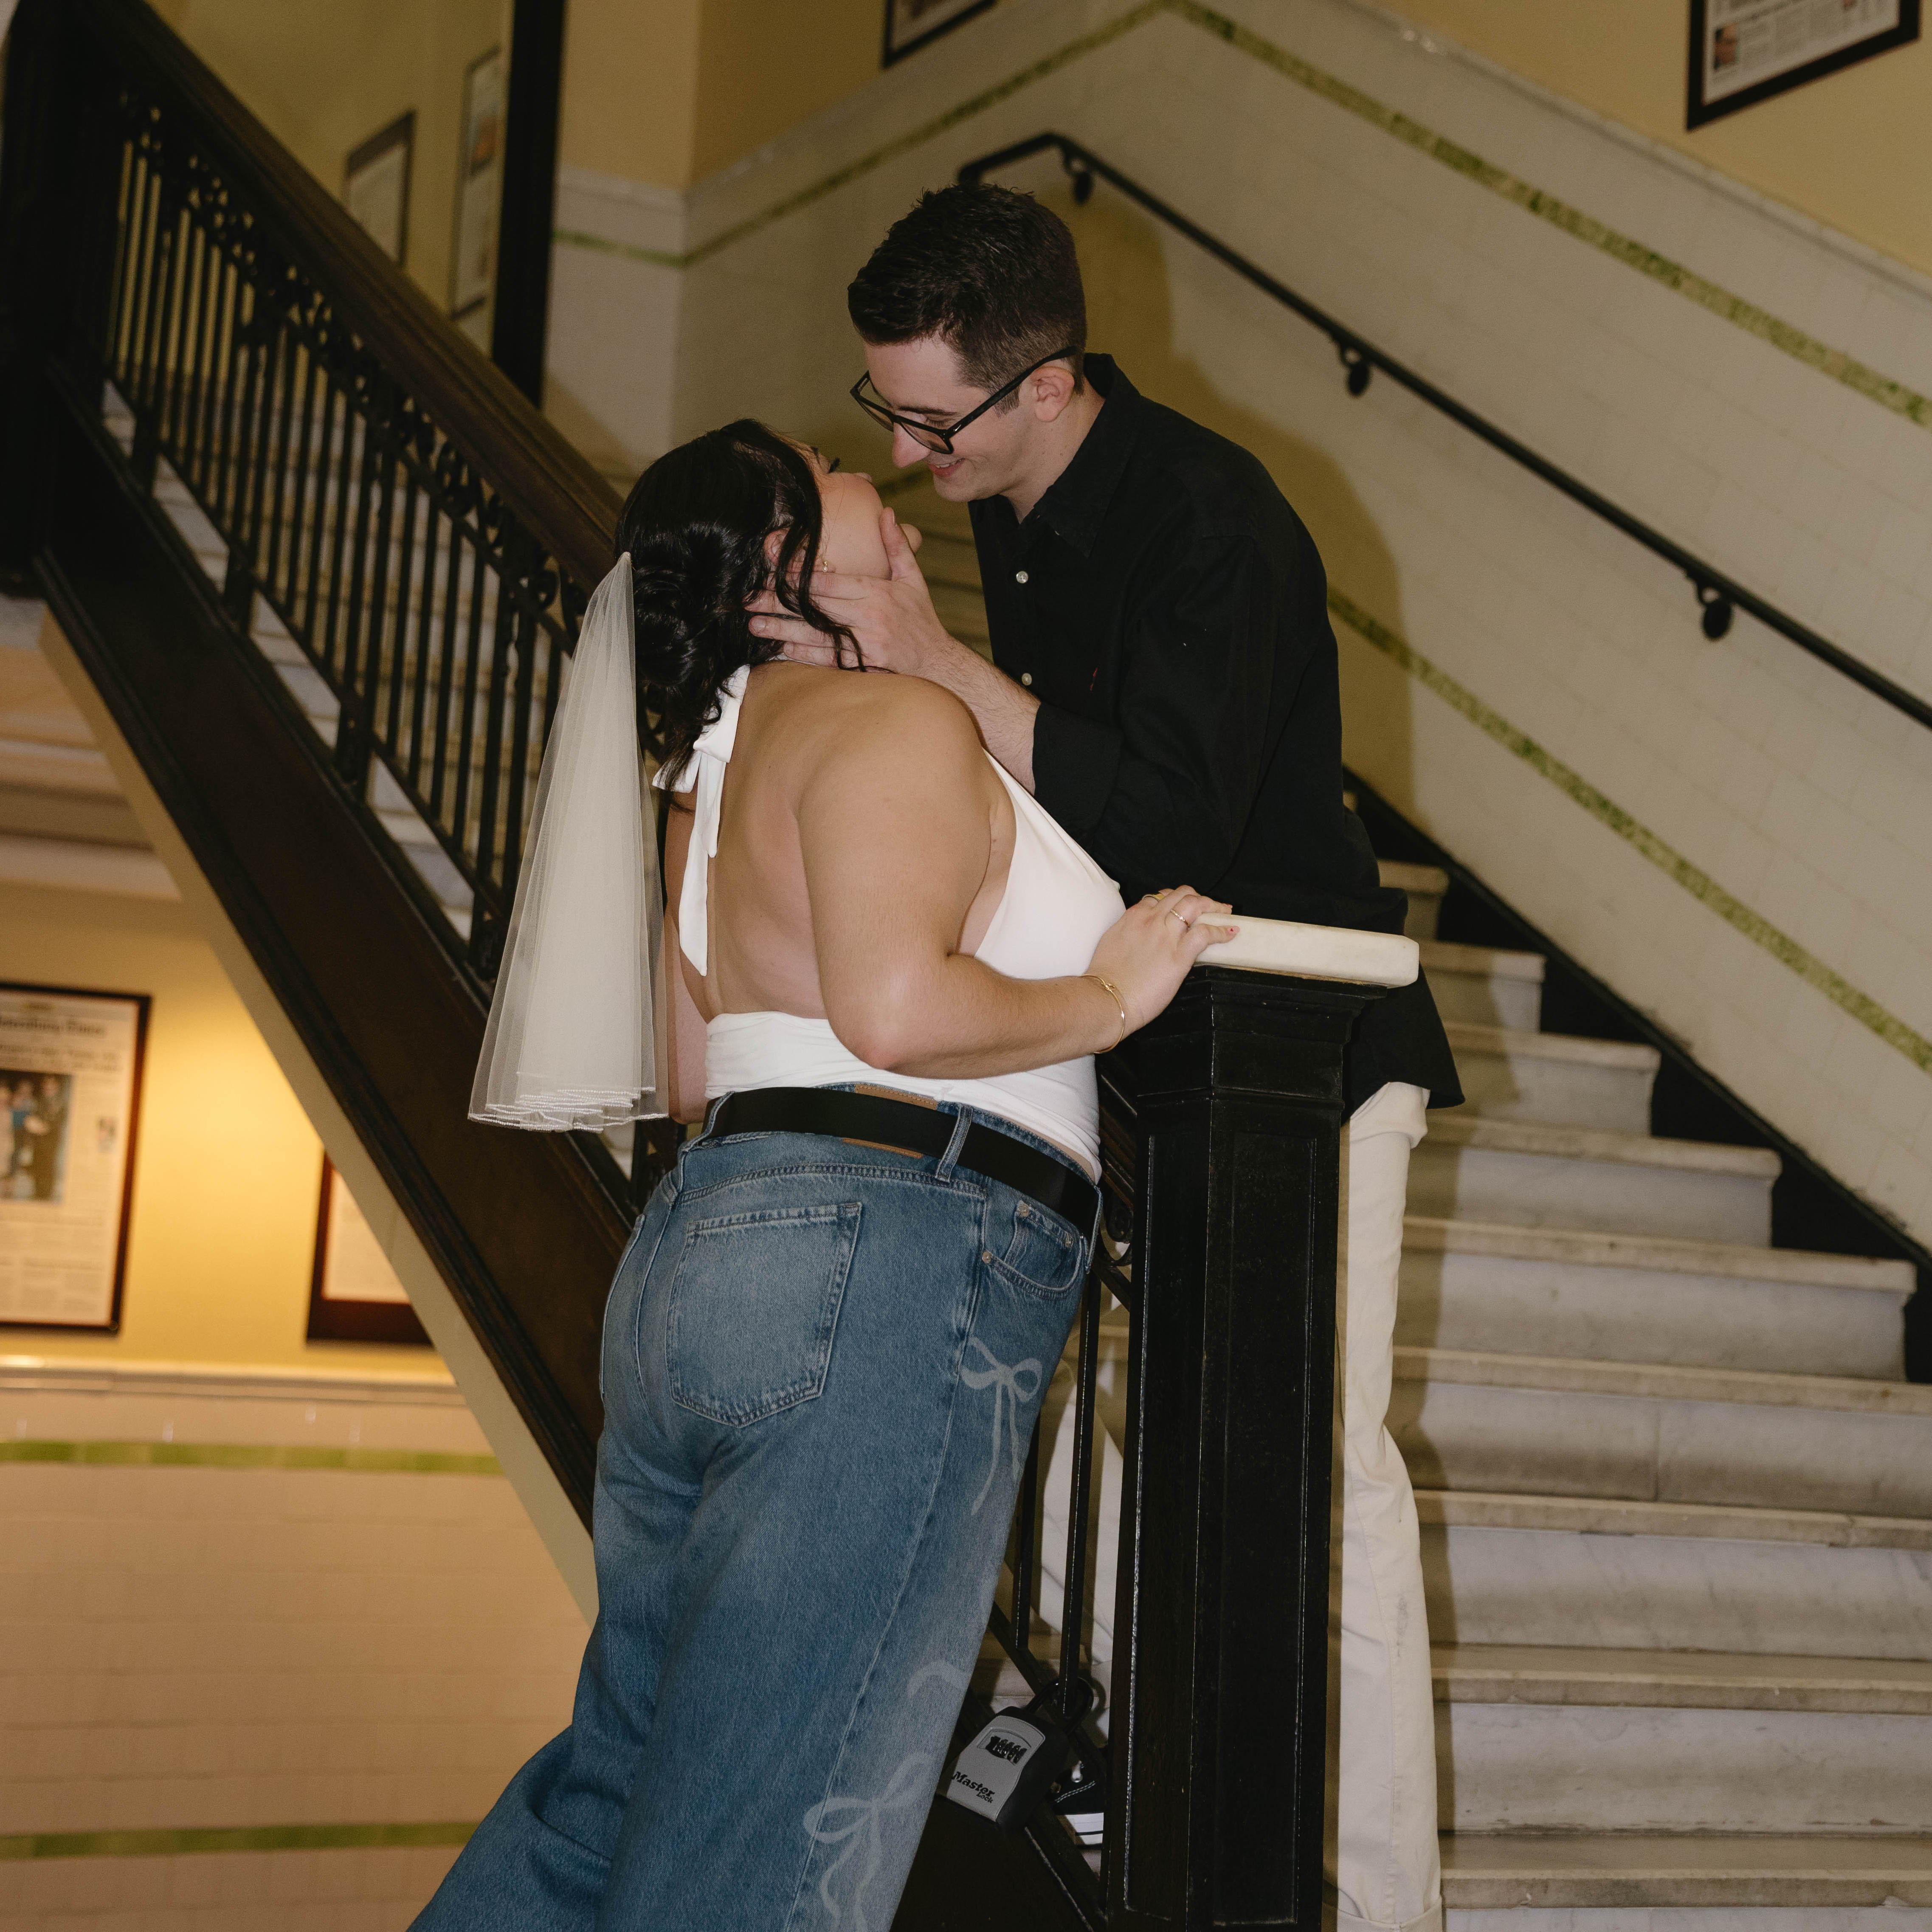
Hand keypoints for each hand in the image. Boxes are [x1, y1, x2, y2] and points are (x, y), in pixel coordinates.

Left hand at [747, 508, 964, 678]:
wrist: (937, 662)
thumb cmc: (922, 619)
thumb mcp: (914, 578)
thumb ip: (897, 545)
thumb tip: (885, 512)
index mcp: (877, 593)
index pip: (830, 581)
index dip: (799, 576)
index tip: (773, 569)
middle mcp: (868, 618)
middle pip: (815, 607)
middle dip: (780, 601)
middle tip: (750, 598)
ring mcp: (863, 644)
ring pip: (815, 635)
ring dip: (782, 630)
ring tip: (755, 625)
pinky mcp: (861, 665)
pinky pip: (826, 659)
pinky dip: (802, 655)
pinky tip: (780, 649)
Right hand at [1086, 887, 1237, 1039]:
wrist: (1106, 996)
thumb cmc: (1106, 977)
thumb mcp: (1112, 942)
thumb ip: (1128, 933)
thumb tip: (1138, 936)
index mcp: (1134, 917)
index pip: (1159, 897)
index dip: (1175, 899)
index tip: (1183, 907)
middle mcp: (1151, 920)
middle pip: (1181, 894)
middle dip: (1198, 897)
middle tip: (1209, 906)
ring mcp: (1166, 935)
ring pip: (1195, 905)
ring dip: (1214, 906)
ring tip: (1224, 912)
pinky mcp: (1179, 955)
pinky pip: (1205, 933)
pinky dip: (1221, 931)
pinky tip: (1230, 933)